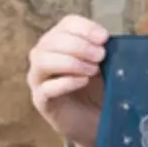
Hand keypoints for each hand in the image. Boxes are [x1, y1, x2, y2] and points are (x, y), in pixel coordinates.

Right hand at [27, 15, 108, 146]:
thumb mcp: (105, 67)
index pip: (67, 24)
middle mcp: (44, 56)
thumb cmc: (98, 90)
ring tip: (93, 70)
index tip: (104, 38)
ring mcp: (39, 79)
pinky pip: (45, 88)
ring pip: (42, 60)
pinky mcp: (41, 101)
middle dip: (79, 45)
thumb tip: (108, 41)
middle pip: (52, 40)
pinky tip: (83, 81)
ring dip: (70, 61)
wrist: (95, 122)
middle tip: (101, 56)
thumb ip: (104, 52)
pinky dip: (65, 82)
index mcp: (61, 41)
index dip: (85, 28)